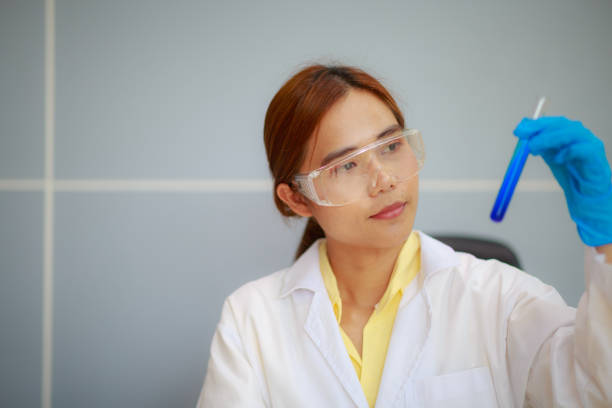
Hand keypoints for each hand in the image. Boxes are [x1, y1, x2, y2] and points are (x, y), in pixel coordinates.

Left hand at [513, 116, 611, 245]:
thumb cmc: (569, 173)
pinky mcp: (596, 156)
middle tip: (526, 142)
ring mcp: (591, 143)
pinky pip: (583, 149)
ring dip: (550, 138)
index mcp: (570, 132)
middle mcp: (581, 135)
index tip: (519, 132)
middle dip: (541, 130)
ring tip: (535, 149)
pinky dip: (568, 152)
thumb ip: (538, 143)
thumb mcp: (549, 155)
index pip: (553, 122)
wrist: (585, 194)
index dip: (536, 125)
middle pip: (562, 124)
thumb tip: (521, 130)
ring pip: (572, 132)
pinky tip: (558, 160)